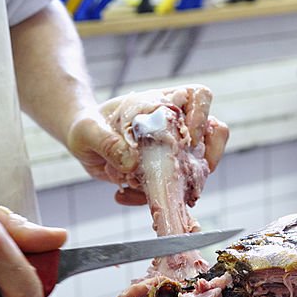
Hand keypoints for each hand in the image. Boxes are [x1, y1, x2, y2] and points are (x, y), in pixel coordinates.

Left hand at [66, 85, 228, 204]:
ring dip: (182, 184)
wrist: (82, 144)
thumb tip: (132, 163)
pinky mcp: (166, 174)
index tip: (188, 138)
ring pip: (200, 167)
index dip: (202, 116)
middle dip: (209, 156)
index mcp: (163, 103)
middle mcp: (176, 126)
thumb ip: (107, 143)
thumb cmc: (87, 126)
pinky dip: (154, 199)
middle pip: (215, 133)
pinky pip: (175, 189)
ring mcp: (174, 151)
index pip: (199, 97)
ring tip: (145, 190)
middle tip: (189, 172)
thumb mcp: (88, 130)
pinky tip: (124, 195)